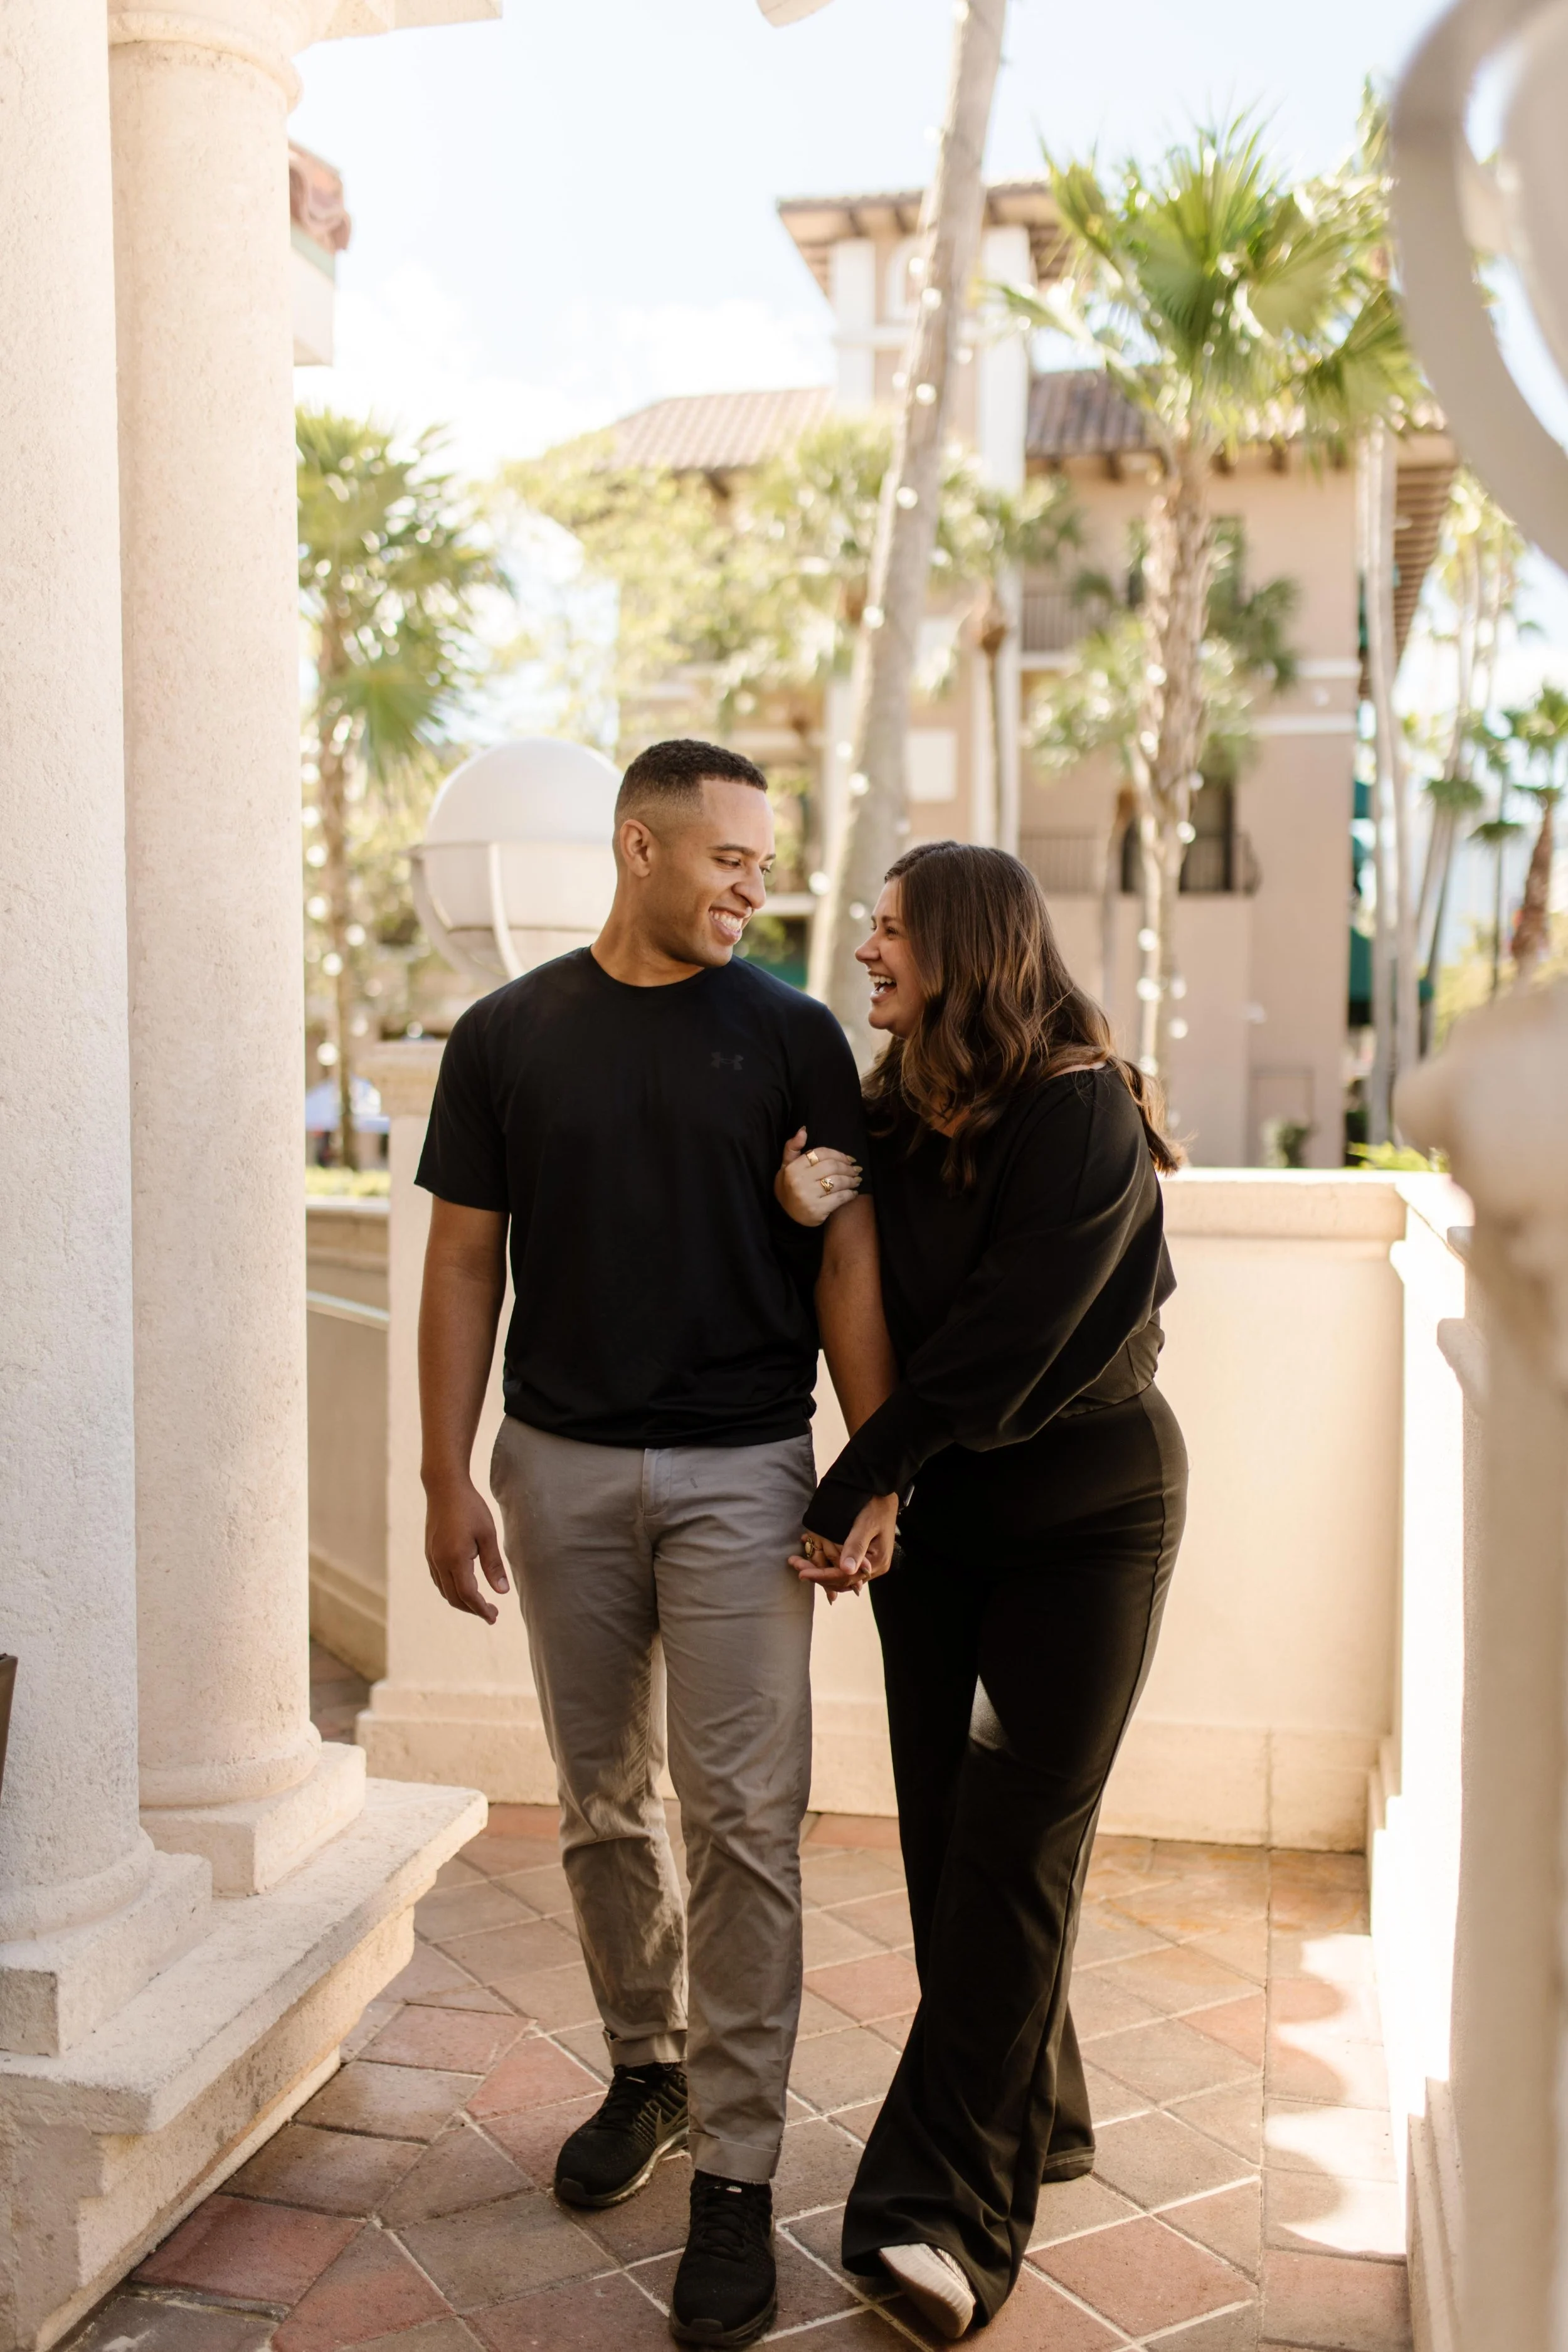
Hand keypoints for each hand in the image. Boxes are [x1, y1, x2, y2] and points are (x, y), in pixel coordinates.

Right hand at [424, 1475, 510, 1622]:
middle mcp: (439, 1562)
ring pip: (445, 1591)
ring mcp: (432, 1558)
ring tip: (480, 1604)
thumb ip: (493, 1565)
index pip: (468, 1595)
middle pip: (454, 1598)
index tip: (494, 1617)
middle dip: (472, 1609)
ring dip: (461, 1601)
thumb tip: (502, 1591)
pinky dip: (451, 1590)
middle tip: (492, 1614)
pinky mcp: (429, 1553)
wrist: (444, 1488)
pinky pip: (439, 1580)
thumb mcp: (488, 1534)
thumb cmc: (470, 1508)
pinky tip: (464, 1587)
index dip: (481, 1609)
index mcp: (455, 1558)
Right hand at [775, 1127, 862, 1228]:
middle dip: (848, 1167)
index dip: (838, 1154)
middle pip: (832, 1167)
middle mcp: (800, 1181)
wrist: (785, 1214)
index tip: (849, 1159)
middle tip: (856, 1169)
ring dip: (852, 1180)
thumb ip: (793, 1147)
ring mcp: (808, 1197)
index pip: (821, 1153)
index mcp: (793, 1167)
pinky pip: (840, 1198)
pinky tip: (853, 1193)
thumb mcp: (786, 1165)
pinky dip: (850, 1194)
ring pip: (838, 1182)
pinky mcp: (817, 1211)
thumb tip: (803, 1130)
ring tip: (857, 1180)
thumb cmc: (788, 1186)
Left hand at [790, 1493, 898, 1596]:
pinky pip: (841, 1566)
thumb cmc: (876, 1505)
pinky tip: (812, 1553)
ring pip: (840, 1575)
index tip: (802, 1573)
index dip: (822, 1576)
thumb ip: (856, 1546)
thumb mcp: (866, 1524)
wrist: (882, 1492)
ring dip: (819, 1570)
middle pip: (841, 1579)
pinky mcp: (861, 1555)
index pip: (845, 1577)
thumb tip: (846, 1569)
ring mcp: (867, 1563)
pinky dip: (826, 1563)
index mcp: (877, 1563)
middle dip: (817, 1574)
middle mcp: (873, 1568)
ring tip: (799, 1562)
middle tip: (796, 1565)